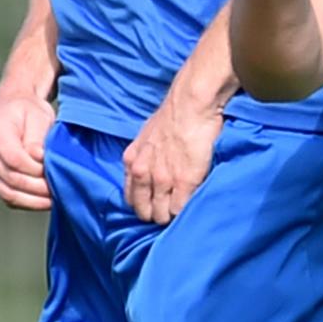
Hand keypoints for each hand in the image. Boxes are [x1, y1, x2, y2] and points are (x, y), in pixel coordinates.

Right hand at [0, 87, 54, 209]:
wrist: (14, 109)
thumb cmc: (29, 112)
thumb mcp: (38, 117)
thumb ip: (37, 140)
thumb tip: (39, 159)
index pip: (15, 160)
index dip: (37, 169)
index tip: (54, 168)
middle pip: (12, 179)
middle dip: (39, 188)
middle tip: (61, 188)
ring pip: (9, 194)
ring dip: (35, 200)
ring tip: (56, 198)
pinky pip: (9, 198)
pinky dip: (29, 203)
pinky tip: (46, 201)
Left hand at [123, 88, 223, 225]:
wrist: (191, 105)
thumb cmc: (173, 116)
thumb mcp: (146, 136)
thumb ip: (144, 156)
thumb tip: (151, 167)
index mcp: (131, 162)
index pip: (131, 199)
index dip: (143, 205)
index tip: (154, 205)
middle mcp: (142, 173)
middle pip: (144, 211)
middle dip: (155, 214)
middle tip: (168, 211)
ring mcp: (162, 179)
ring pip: (161, 215)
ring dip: (171, 216)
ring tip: (181, 210)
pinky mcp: (184, 182)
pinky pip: (179, 210)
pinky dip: (185, 212)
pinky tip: (192, 206)